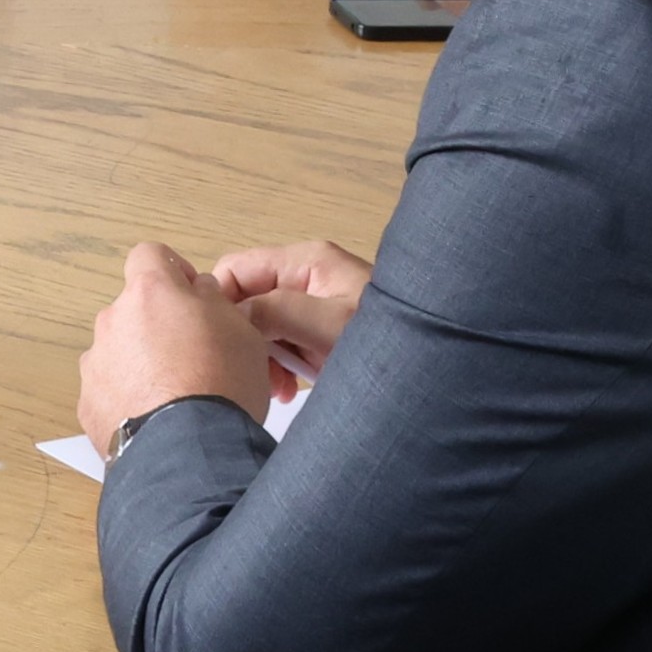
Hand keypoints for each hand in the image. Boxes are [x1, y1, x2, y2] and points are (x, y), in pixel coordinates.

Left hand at [75, 240, 274, 458]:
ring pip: (120, 351)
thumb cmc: (221, 386)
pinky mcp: (88, 403)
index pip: (150, 255)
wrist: (188, 450)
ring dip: (142, 364)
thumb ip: (213, 299)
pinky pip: (110, 390)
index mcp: (150, 292)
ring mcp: (95, 363)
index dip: (174, 272)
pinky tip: (158, 420)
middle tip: (194, 357)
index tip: (193, 296)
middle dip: (159, 326)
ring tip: (177, 396)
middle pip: (134, 309)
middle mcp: (113, 320)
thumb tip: (198, 292)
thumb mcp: (242, 329)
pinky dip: (129, 399)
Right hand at [208, 239, 372, 397]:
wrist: (432, 375)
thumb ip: (274, 311)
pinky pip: (283, 343)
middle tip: (254, 373)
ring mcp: (314, 305)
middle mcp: (306, 277)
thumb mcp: (327, 325)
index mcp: (305, 261)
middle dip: (245, 336)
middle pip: (248, 298)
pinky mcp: (321, 332)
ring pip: (262, 325)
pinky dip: (278, 366)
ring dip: (261, 356)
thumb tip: (230, 315)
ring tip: (277, 388)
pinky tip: (289, 389)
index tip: (219, 342)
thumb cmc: (386, 343)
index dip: (221, 303)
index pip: (237, 268)